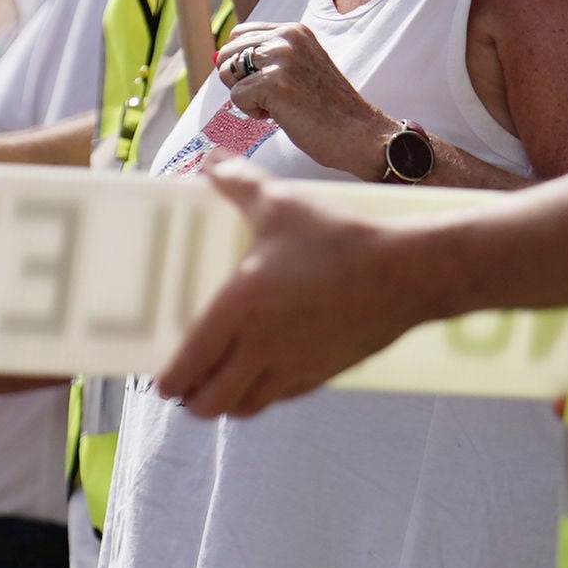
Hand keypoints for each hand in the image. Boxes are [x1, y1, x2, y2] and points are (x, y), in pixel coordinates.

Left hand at [155, 159, 407, 416]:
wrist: (404, 273)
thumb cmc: (338, 238)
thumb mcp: (280, 202)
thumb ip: (237, 182)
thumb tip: (209, 161)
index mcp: (239, 311)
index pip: (189, 365)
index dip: (170, 380)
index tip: (164, 381)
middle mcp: (261, 349)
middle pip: (212, 403)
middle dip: (194, 400)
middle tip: (189, 385)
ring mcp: (294, 367)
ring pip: (247, 407)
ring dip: (229, 402)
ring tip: (224, 384)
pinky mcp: (324, 374)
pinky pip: (282, 397)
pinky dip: (266, 394)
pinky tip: (268, 373)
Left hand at [218, 22, 395, 176]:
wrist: (359, 133)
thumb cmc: (328, 108)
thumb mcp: (300, 66)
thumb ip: (267, 57)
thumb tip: (217, 58)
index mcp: (293, 30)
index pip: (240, 34)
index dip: (244, 63)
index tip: (270, 83)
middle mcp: (286, 37)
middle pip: (228, 52)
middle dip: (241, 80)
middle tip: (275, 97)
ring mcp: (280, 58)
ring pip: (228, 72)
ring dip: (246, 95)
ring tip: (278, 105)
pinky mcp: (274, 82)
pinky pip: (237, 97)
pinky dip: (253, 113)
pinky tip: (282, 115)